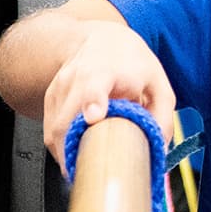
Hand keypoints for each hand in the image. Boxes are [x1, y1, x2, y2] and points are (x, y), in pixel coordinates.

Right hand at [41, 24, 175, 175]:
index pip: (92, 86)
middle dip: (76, 150)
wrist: (101, 40)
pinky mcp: (50, 100)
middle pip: (66, 119)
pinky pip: (50, 133)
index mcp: (104, 72)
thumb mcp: (157, 83)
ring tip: (88, 167)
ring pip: (54, 132)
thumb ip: (161, 116)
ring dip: (68, 155)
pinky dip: (63, 148)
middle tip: (95, 171)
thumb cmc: (130, 63)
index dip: (92, 102)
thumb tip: (158, 149)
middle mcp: (75, 78)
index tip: (94, 117)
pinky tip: (79, 153)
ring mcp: (59, 89)